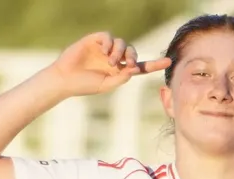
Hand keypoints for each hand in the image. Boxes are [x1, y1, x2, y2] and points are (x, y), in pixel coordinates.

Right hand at [50, 32, 170, 96]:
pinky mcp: (94, 41)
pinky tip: (105, 52)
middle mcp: (114, 58)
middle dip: (134, 57)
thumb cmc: (84, 85)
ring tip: (111, 62)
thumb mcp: (105, 86)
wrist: (64, 79)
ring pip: (121, 43)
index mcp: (119, 71)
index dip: (154, 64)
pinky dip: (110, 43)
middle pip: (132, 52)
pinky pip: (108, 37)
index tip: (169, 61)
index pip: (140, 66)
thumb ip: (120, 79)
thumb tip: (133, 68)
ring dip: (120, 52)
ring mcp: (104, 49)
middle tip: (130, 64)